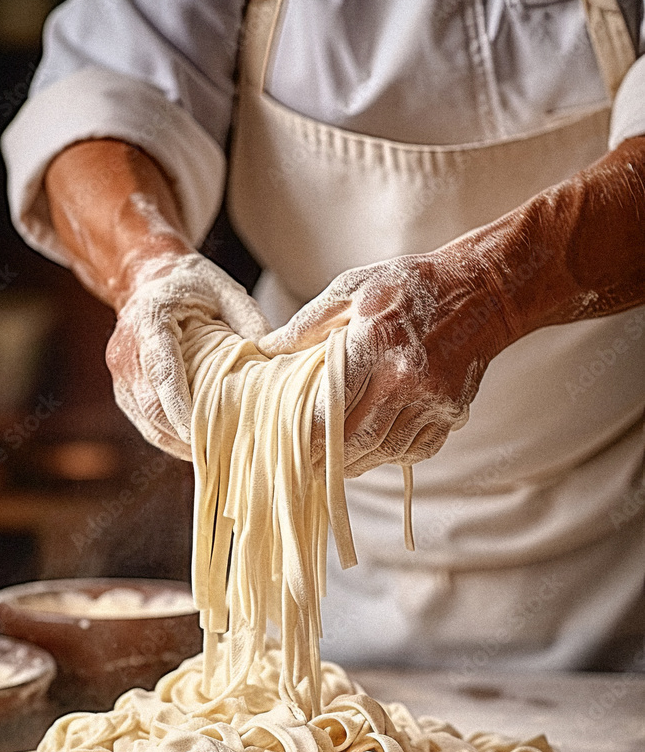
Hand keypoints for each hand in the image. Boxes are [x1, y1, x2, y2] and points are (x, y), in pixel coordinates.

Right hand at [106, 252, 271, 458]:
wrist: (147, 278)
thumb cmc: (191, 284)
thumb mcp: (226, 289)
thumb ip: (250, 320)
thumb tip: (273, 360)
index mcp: (150, 321)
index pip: (162, 371)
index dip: (179, 405)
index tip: (199, 433)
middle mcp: (126, 351)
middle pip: (151, 405)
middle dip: (184, 434)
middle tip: (224, 450)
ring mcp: (121, 373)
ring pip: (147, 422)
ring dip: (179, 442)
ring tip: (215, 454)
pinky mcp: (124, 390)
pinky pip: (146, 423)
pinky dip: (171, 437)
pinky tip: (198, 444)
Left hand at [258, 252, 513, 476]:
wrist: (484, 291)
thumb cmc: (411, 286)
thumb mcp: (353, 288)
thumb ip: (308, 323)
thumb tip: (267, 348)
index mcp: (375, 345)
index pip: (332, 408)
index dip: (309, 436)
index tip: (290, 447)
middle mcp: (405, 379)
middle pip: (357, 439)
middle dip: (328, 459)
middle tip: (306, 465)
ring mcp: (432, 400)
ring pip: (385, 451)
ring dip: (356, 463)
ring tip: (334, 465)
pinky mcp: (451, 413)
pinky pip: (414, 450)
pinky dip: (390, 456)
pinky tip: (372, 451)